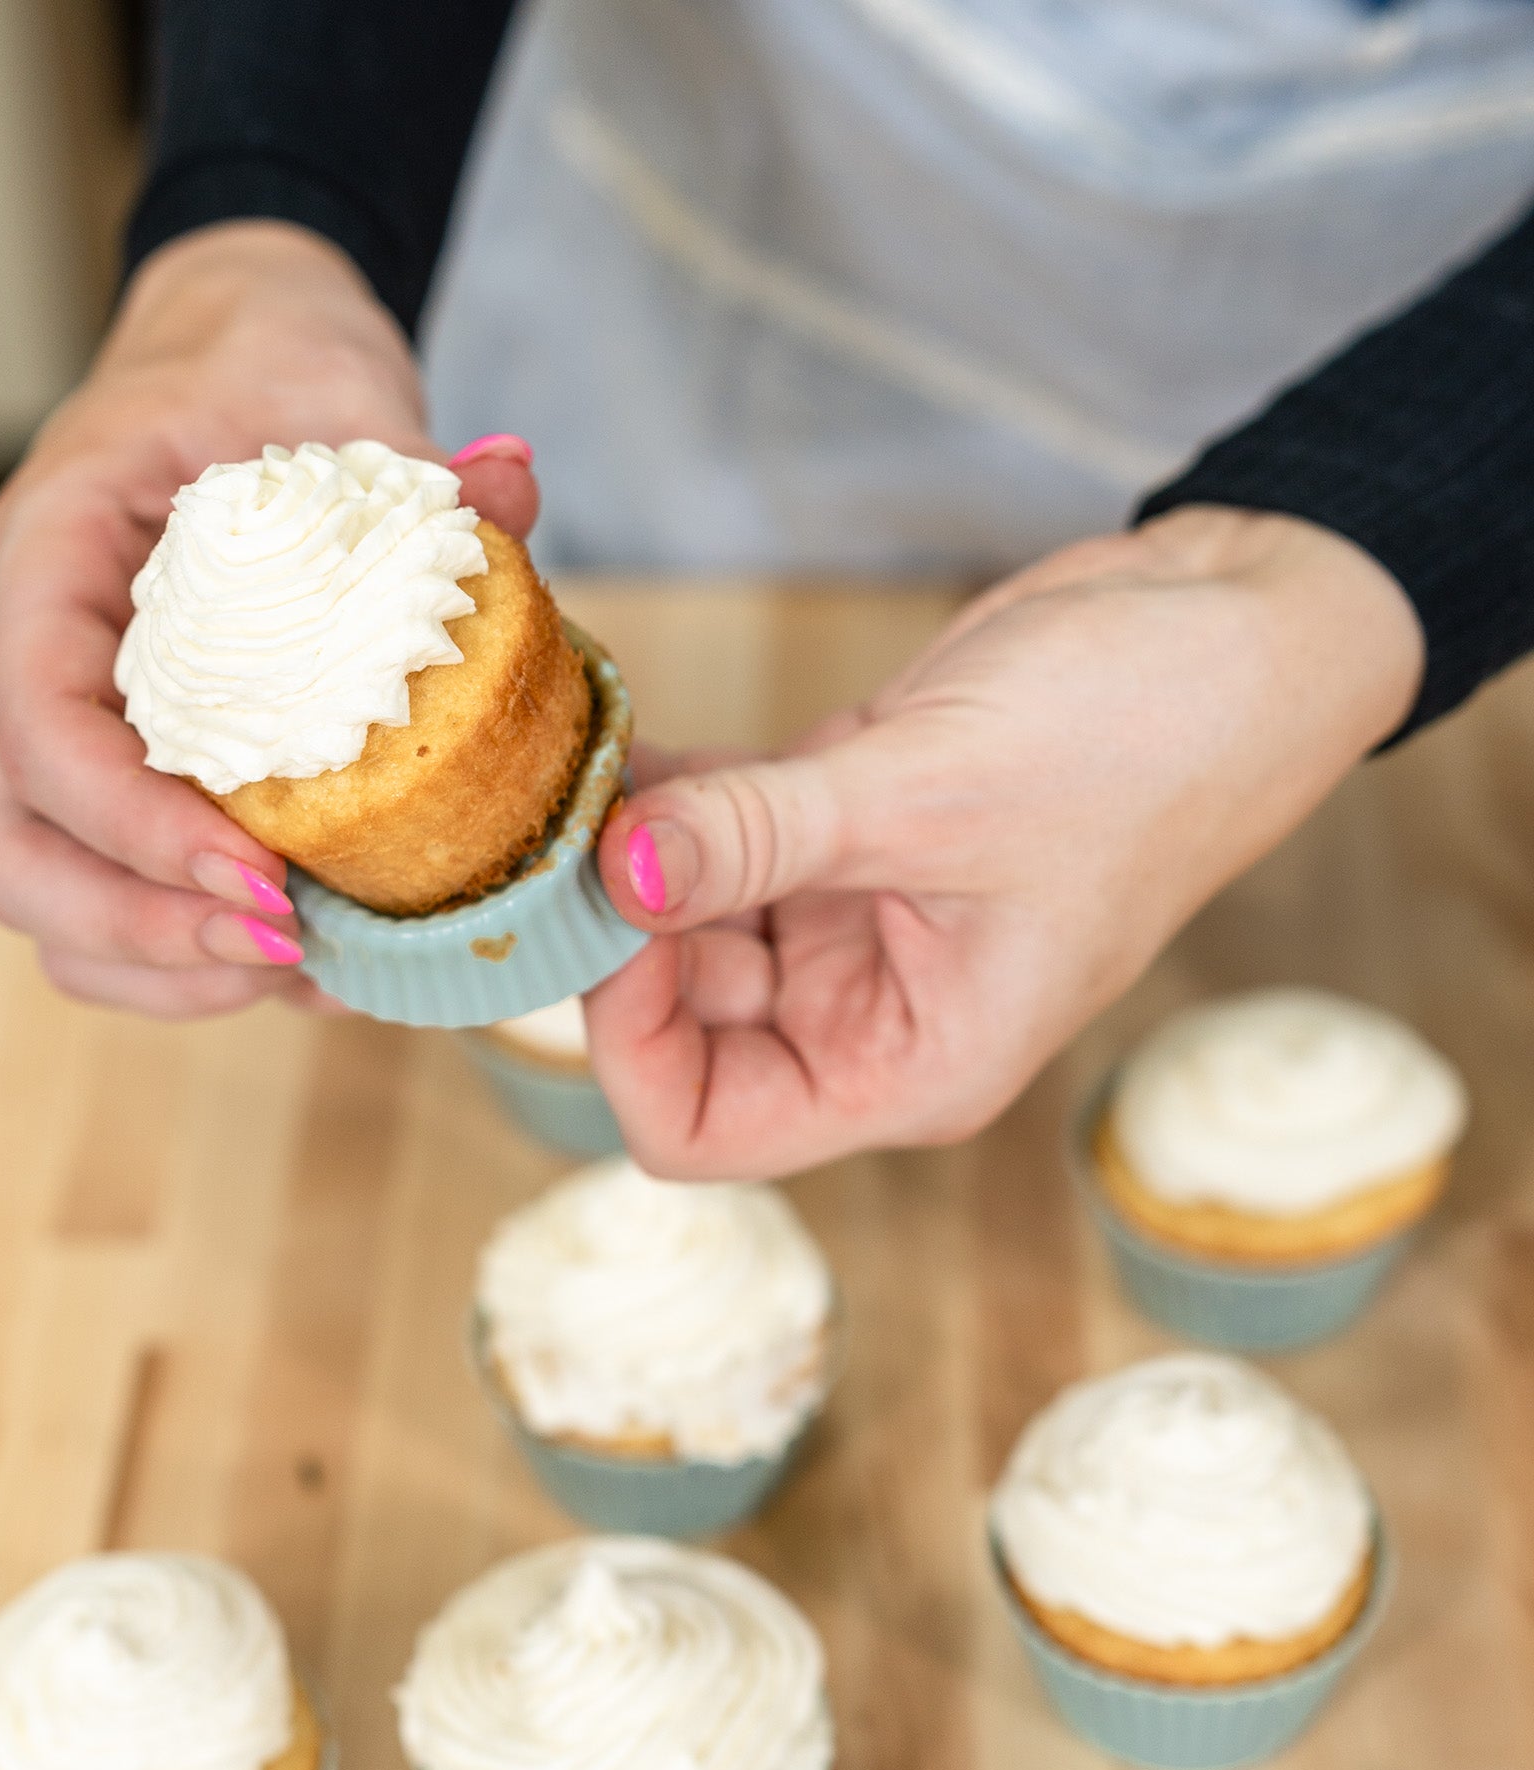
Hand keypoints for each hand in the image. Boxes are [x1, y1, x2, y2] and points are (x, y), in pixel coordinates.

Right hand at [0, 220, 537, 1014]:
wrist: (238, 373)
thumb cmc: (271, 379)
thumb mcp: (340, 396)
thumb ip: (418, 460)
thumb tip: (511, 482)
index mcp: (54, 557)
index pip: (41, 721)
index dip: (136, 825)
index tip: (266, 880)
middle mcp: (31, 657)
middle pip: (13, 844)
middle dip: (141, 925)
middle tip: (286, 947)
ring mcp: (59, 726)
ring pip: (41, 892)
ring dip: (157, 963)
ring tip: (299, 975)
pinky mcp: (115, 772)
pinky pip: (103, 893)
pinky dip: (181, 954)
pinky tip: (300, 962)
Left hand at [587, 507, 1424, 1176]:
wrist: (1231, 628)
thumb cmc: (1148, 743)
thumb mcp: (938, 798)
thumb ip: (762, 839)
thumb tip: (613, 867)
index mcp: (908, 1064)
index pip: (702, 1128)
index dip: (627, 1043)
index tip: (601, 914)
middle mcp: (865, 1009)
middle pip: (674, 1022)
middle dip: (608, 930)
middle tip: (551, 822)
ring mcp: (844, 916)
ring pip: (680, 914)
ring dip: (623, 847)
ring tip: (574, 760)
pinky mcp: (836, 827)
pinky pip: (712, 828)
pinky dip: (662, 789)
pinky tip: (617, 731)